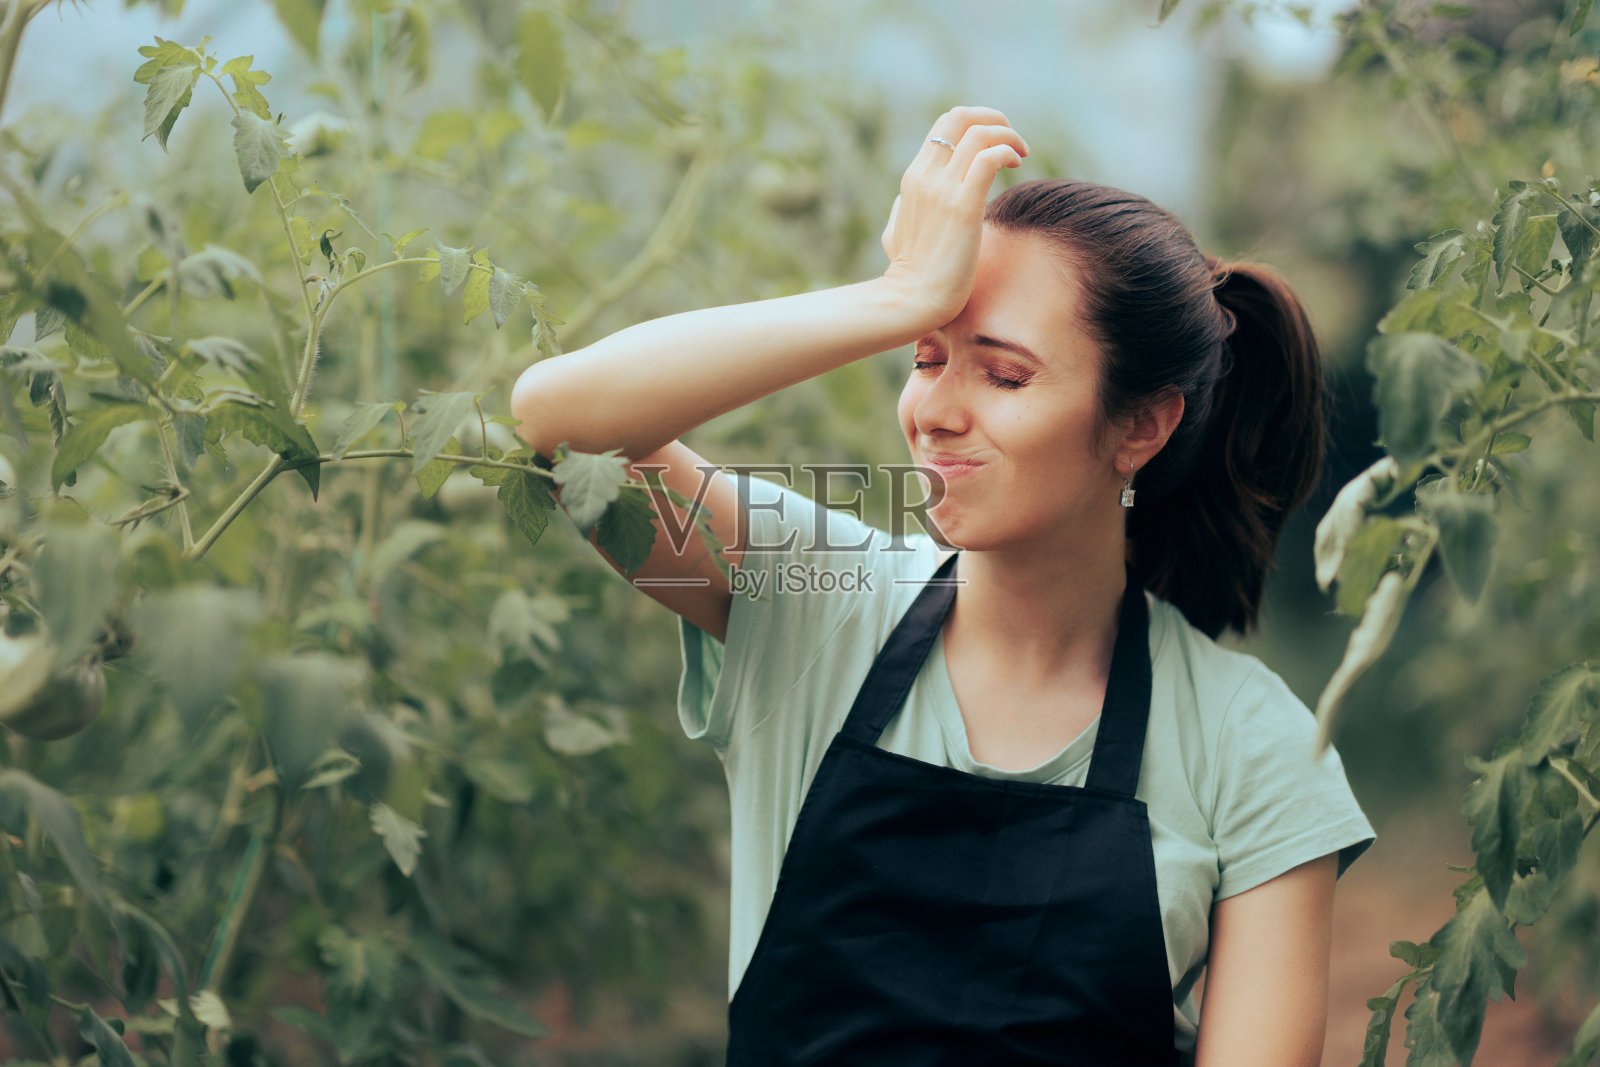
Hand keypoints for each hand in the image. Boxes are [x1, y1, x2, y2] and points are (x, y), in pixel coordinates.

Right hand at [879, 106, 1027, 327]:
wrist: (912, 300)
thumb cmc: (908, 275)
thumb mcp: (894, 234)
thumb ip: (900, 212)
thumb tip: (902, 203)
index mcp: (913, 178)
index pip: (945, 126)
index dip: (975, 125)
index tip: (995, 145)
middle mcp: (926, 176)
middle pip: (960, 117)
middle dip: (993, 119)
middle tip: (1012, 140)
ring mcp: (943, 189)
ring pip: (979, 133)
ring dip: (1008, 136)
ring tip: (1021, 154)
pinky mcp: (963, 206)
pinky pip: (989, 158)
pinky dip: (1007, 152)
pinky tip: (1016, 167)